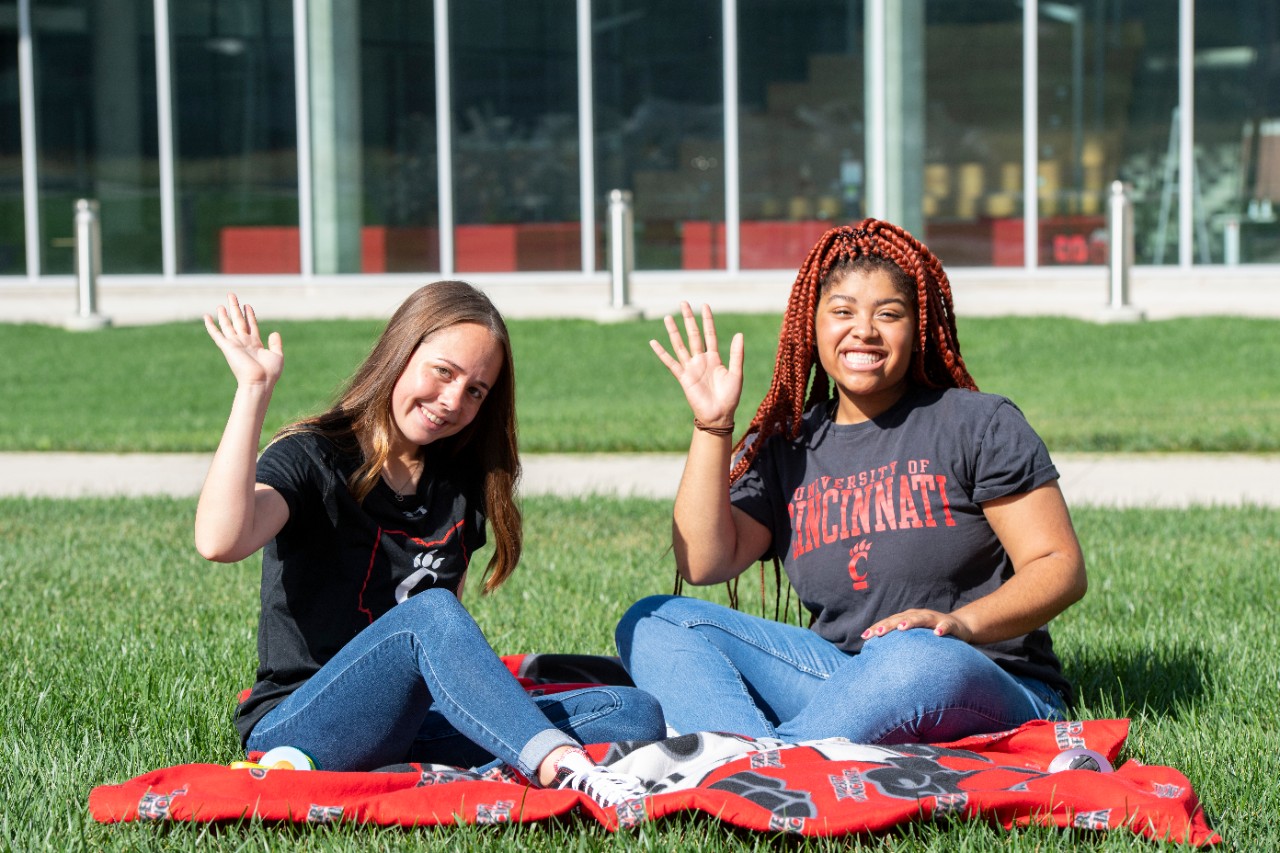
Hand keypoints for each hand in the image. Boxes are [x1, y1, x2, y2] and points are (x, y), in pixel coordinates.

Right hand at [203, 293, 283, 389]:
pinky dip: (211, 325)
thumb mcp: (277, 355)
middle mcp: (244, 343)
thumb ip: (275, 344)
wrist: (260, 382)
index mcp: (255, 344)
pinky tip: (206, 316)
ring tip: (221, 304)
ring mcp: (235, 344)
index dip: (249, 315)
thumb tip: (274, 333)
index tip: (248, 305)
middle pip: (238, 321)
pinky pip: (216, 334)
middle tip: (232, 295)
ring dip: (224, 314)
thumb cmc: (269, 373)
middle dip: (235, 308)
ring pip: (228, 325)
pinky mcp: (227, 347)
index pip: (251, 326)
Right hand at [649, 302, 743, 426]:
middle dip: (689, 319)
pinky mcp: (683, 378)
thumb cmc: (730, 397)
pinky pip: (671, 363)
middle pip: (693, 335)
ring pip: (680, 345)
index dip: (707, 320)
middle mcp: (701, 360)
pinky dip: (662, 353)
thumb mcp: (736, 373)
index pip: (710, 334)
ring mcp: (691, 368)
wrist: (719, 415)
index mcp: (714, 358)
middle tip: (683, 303)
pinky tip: (653, 342)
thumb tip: (739, 334)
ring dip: (674, 331)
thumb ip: (737, 354)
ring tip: (668, 317)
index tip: (704, 305)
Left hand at [860, 609, 974, 642]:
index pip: (890, 622)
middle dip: (889, 625)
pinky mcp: (950, 624)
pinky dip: (941, 628)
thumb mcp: (915, 637)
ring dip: (911, 622)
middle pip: (901, 619)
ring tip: (902, 628)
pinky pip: (945, 626)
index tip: (864, 636)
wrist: (960, 626)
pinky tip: (937, 633)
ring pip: (921, 619)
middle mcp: (919, 615)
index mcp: (908, 618)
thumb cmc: (931, 633)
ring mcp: (934, 619)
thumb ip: (900, 642)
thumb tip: (880, 655)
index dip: (877, 628)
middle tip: (877, 633)